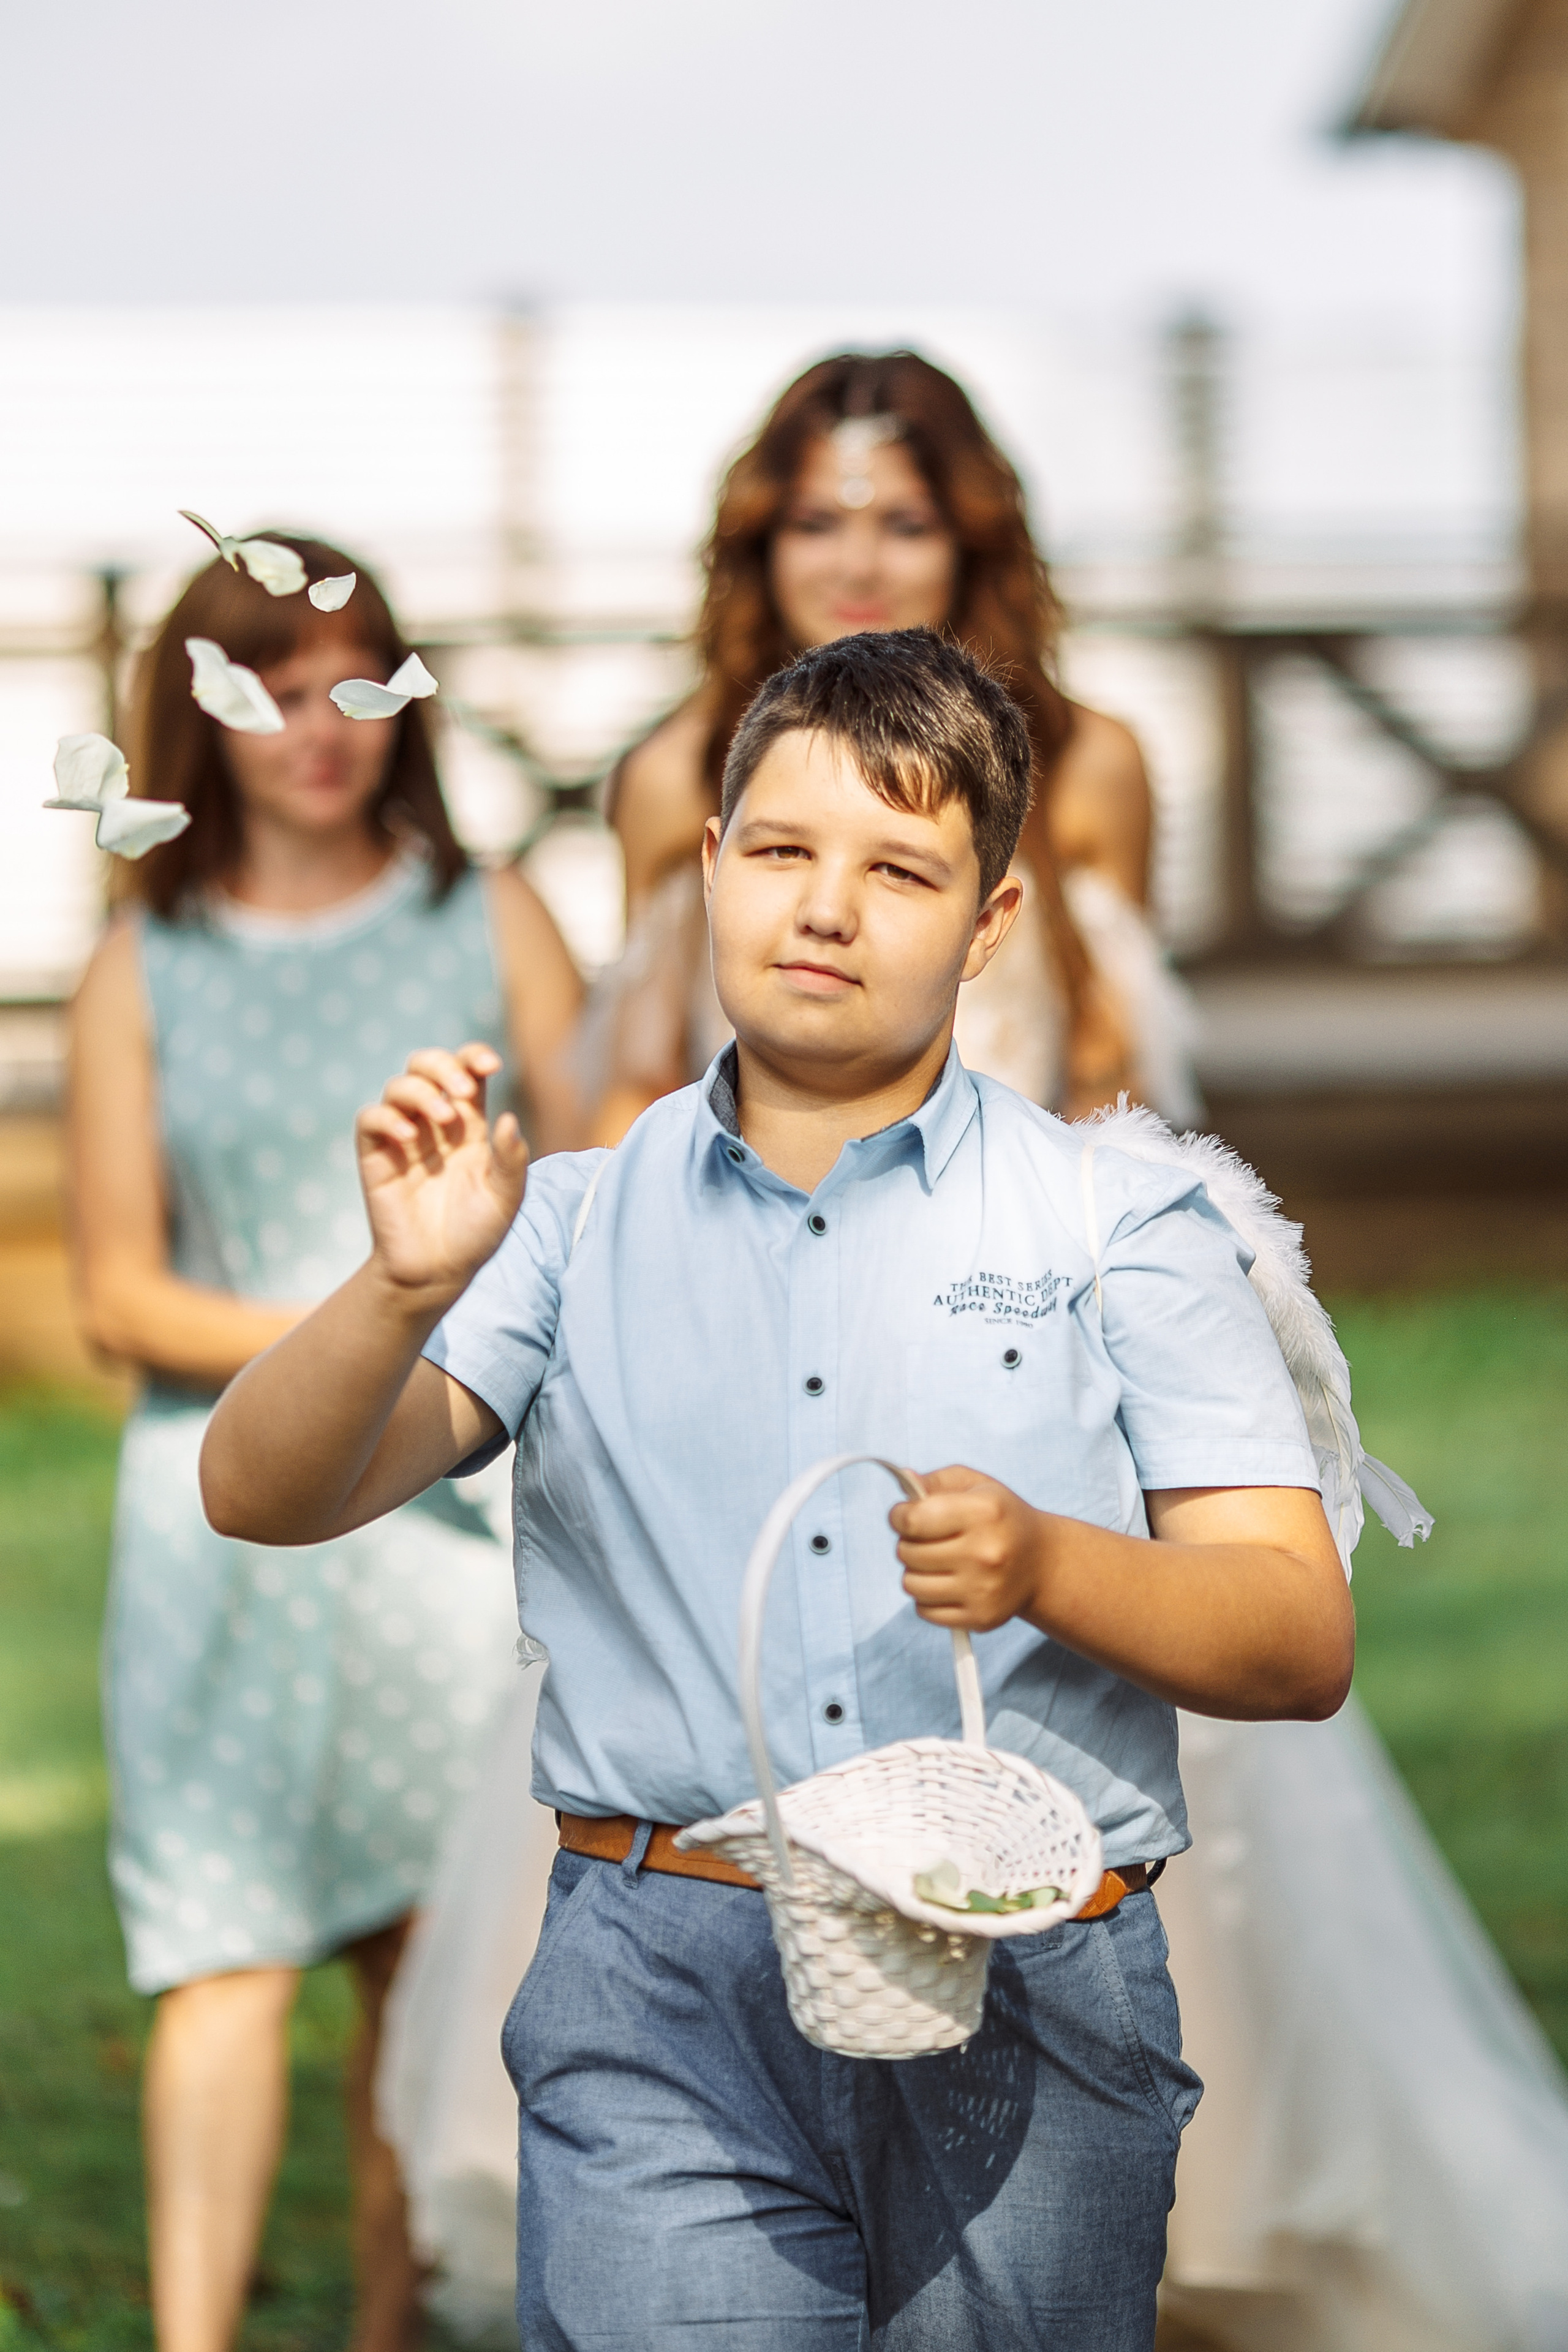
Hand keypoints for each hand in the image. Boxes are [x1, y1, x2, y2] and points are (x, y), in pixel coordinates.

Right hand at [355, 1043, 528, 1310]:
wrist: (438, 1272)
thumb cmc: (477, 1234)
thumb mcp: (507, 1198)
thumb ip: (511, 1160)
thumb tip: (508, 1117)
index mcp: (469, 1125)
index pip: (467, 1073)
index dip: (474, 1057)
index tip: (491, 1064)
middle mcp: (434, 1124)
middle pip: (427, 1067)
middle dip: (444, 1066)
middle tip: (464, 1090)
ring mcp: (402, 1138)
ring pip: (399, 1086)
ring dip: (422, 1092)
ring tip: (444, 1119)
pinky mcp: (376, 1157)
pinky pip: (370, 1119)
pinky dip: (388, 1118)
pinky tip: (410, 1137)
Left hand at [889, 1466, 1048, 1631]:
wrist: (1041, 1563)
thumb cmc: (1000, 1518)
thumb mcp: (976, 1485)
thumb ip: (936, 1481)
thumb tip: (905, 1480)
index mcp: (984, 1512)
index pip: (914, 1520)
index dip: (899, 1516)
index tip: (903, 1515)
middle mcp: (986, 1553)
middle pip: (908, 1552)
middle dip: (907, 1543)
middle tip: (926, 1539)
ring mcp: (983, 1589)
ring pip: (911, 1584)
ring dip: (915, 1571)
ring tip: (934, 1561)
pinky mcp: (981, 1617)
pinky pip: (924, 1610)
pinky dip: (927, 1597)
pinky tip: (946, 1583)